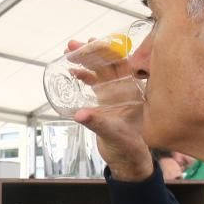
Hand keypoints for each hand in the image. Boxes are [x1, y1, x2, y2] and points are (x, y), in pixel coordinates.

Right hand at [63, 39, 152, 181]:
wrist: (127, 160)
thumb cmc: (128, 147)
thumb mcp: (113, 134)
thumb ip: (97, 123)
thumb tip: (79, 114)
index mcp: (134, 92)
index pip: (122, 64)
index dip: (107, 51)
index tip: (92, 43)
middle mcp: (126, 90)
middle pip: (109, 63)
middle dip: (92, 52)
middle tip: (73, 45)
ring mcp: (116, 94)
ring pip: (101, 70)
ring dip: (86, 60)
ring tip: (70, 51)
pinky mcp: (106, 101)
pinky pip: (95, 82)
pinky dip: (85, 75)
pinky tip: (73, 70)